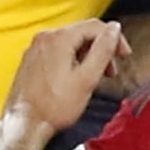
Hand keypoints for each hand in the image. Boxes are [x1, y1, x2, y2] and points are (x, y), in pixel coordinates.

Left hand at [11, 20, 121, 135]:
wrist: (25, 123)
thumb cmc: (54, 106)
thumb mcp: (88, 78)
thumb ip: (104, 50)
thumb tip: (115, 28)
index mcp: (59, 38)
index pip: (95, 26)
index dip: (114, 38)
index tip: (124, 55)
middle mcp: (44, 38)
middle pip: (82, 33)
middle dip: (101, 50)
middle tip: (110, 71)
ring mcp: (35, 48)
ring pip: (70, 43)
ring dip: (87, 56)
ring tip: (94, 77)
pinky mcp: (31, 60)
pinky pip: (57, 52)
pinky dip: (72, 60)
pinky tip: (76, 79)